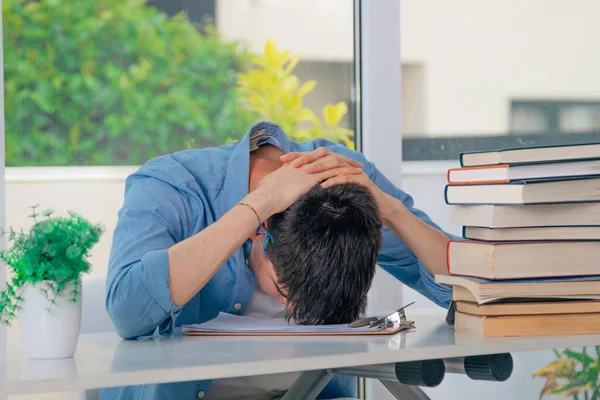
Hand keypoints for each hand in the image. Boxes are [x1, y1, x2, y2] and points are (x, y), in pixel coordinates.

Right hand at [249, 158, 363, 217]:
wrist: (264, 197)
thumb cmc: (265, 196)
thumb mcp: (272, 187)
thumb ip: (278, 185)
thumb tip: (276, 191)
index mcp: (295, 164)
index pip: (316, 159)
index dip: (328, 160)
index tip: (337, 163)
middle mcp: (303, 164)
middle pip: (328, 157)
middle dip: (342, 159)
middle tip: (354, 164)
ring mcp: (308, 169)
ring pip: (334, 163)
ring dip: (348, 166)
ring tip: (360, 169)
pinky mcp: (312, 178)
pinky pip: (334, 173)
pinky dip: (346, 174)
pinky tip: (355, 177)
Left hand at [282, 148, 396, 220]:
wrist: (375, 207)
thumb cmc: (349, 199)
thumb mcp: (328, 190)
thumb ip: (314, 184)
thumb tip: (292, 184)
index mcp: (332, 164)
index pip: (313, 156)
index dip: (298, 156)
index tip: (282, 160)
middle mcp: (342, 163)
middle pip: (323, 154)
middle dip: (307, 158)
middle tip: (292, 164)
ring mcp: (352, 170)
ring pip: (333, 163)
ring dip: (319, 167)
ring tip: (306, 172)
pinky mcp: (360, 179)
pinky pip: (345, 177)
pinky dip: (333, 180)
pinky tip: (323, 186)